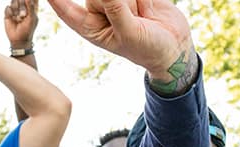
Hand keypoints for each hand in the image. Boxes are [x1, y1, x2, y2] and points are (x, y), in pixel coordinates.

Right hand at [5, 0, 38, 48]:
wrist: (18, 39)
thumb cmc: (28, 30)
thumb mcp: (32, 18)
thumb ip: (31, 7)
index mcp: (31, 7)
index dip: (28, 0)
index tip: (26, 6)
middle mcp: (23, 7)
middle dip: (21, 6)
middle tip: (23, 15)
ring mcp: (15, 10)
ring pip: (13, 1)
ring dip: (16, 9)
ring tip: (18, 18)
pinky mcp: (8, 14)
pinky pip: (7, 8)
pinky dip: (10, 13)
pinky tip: (12, 19)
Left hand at [47, 0, 192, 79]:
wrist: (174, 46)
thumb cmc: (147, 48)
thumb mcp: (129, 33)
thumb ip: (116, 9)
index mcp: (90, 27)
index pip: (65, 8)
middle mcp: (99, 11)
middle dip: (117, 1)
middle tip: (133, 16)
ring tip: (141, 14)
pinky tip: (146, 8)